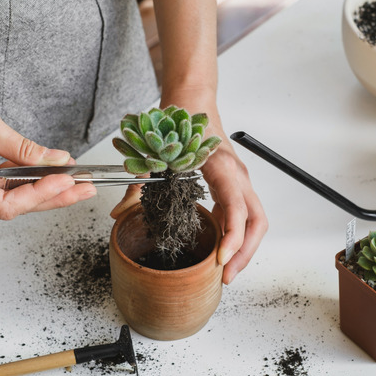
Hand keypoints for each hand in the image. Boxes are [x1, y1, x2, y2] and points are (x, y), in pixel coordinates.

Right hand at [0, 75, 96, 218]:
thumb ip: (22, 147)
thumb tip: (57, 160)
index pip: (6, 203)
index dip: (40, 194)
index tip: (68, 181)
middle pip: (15, 205)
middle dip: (53, 196)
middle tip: (86, 188)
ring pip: (15, 196)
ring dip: (47, 188)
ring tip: (79, 182)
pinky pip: (8, 184)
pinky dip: (32, 178)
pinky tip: (58, 173)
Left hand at [111, 106, 267, 284]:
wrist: (193, 99)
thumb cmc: (181, 121)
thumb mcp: (157, 155)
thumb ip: (138, 186)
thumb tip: (119, 215)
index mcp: (224, 168)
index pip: (239, 211)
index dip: (233, 240)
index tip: (220, 261)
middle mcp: (238, 176)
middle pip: (257, 222)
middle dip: (245, 253)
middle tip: (226, 276)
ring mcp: (239, 180)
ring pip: (255, 220)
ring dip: (243, 247)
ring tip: (224, 269)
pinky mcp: (234, 184)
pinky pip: (243, 213)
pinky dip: (235, 233)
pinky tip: (217, 246)